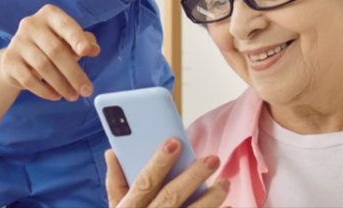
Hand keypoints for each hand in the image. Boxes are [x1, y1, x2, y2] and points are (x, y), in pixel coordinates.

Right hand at [0, 4, 99, 100]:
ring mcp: (17, 42)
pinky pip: (29, 79)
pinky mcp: (9, 60)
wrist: (18, 59)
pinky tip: (56, 96)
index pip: (65, 25)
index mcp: (49, 14)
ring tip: (73, 96)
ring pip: (43, 66)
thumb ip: (83, 42)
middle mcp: (31, 24)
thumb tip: (94, 49)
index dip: (77, 38)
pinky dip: (45, 90)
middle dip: (74, 73)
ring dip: (62, 85)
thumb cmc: (49, 47)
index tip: (87, 52)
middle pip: (56, 50)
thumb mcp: (68, 40)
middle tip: (87, 90)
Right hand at [105, 140, 226, 207]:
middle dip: (192, 177)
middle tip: (212, 159)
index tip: (174, 142)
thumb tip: (112, 152)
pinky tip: (229, 206)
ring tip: (224, 183)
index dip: (159, 162)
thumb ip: (116, 183)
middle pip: (171, 197)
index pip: (144, 182)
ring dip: (211, 199)